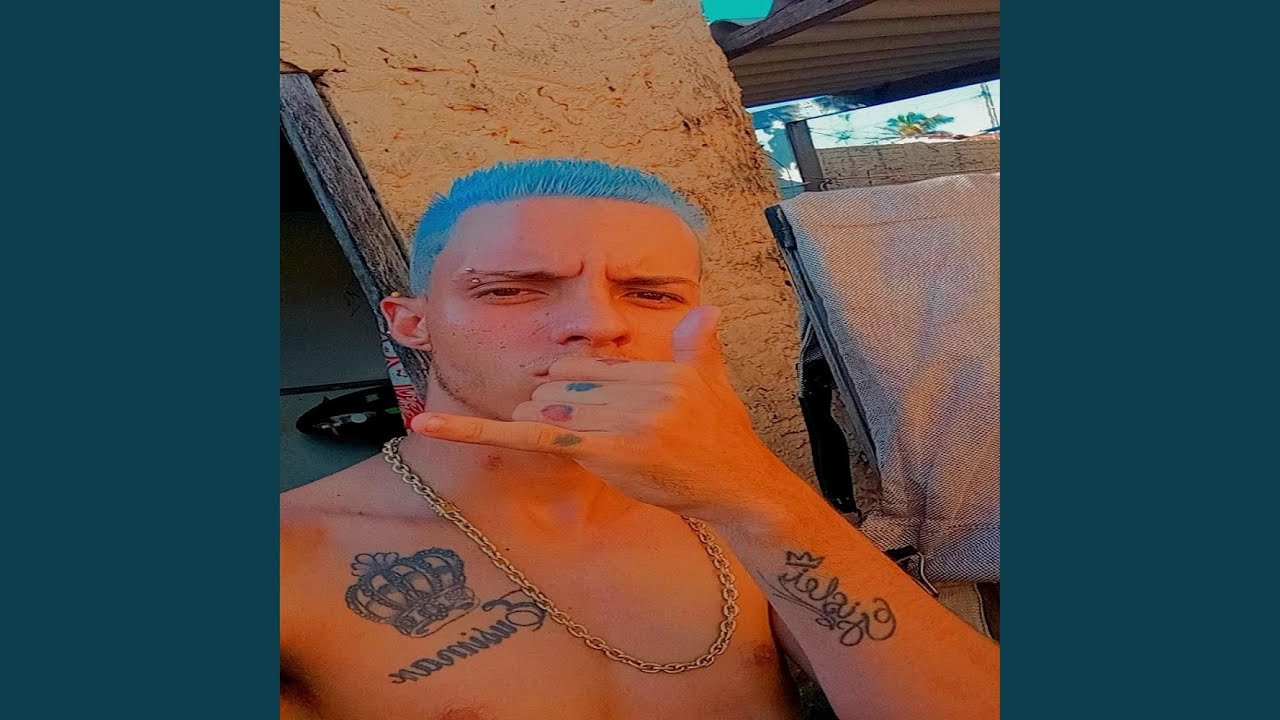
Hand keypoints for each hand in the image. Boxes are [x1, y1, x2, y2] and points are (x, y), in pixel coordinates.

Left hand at [409, 306, 788, 518]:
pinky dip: (477, 431)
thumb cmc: (725, 441)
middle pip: (560, 384)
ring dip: (551, 428)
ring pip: (550, 411)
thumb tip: (707, 309)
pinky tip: (430, 427)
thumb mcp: (714, 385)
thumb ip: (699, 347)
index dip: (576, 390)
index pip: (583, 364)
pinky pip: (533, 437)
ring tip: (598, 448)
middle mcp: (638, 385)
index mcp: (655, 366)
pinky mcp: (610, 450)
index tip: (592, 412)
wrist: (742, 487)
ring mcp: (624, 417)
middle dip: (559, 409)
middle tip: (597, 437)